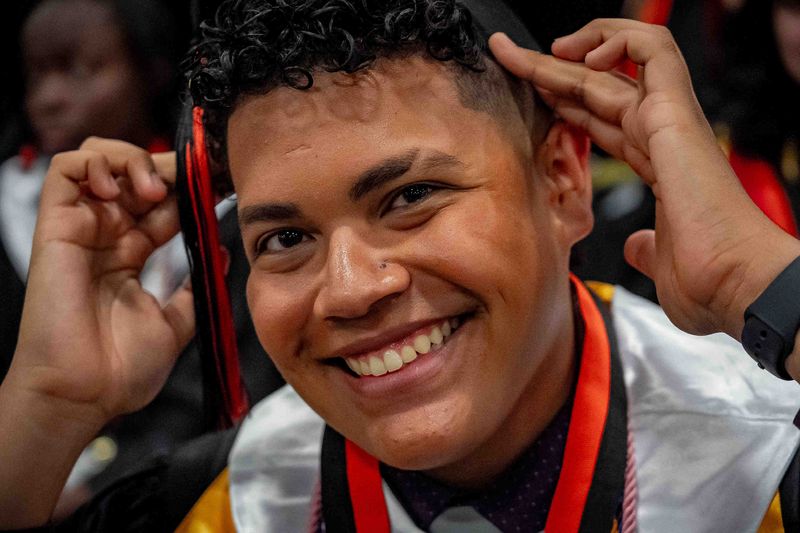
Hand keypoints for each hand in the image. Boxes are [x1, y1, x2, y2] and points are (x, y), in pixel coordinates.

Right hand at [11, 138, 194, 426]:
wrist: (84, 394)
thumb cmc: (121, 369)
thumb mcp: (176, 323)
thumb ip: (196, 286)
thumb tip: (220, 252)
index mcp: (133, 255)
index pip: (163, 204)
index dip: (190, 189)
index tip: (221, 186)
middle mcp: (107, 236)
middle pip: (136, 175)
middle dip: (169, 168)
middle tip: (195, 179)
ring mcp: (82, 229)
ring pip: (100, 160)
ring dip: (133, 161)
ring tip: (156, 190)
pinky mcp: (56, 226)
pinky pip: (65, 169)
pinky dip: (97, 164)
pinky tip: (120, 189)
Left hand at [490, 20, 799, 339]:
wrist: (734, 284)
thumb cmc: (707, 279)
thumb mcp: (657, 260)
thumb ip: (645, 247)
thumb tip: (637, 247)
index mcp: (656, 163)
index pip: (602, 118)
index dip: (564, 102)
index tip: (531, 95)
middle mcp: (661, 135)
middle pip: (598, 87)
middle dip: (549, 69)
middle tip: (508, 57)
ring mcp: (668, 121)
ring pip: (615, 63)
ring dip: (571, 50)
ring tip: (534, 54)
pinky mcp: (674, 114)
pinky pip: (650, 50)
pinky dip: (616, 39)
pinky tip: (581, 55)